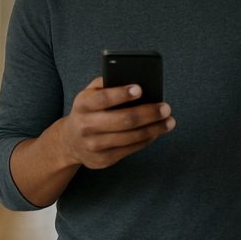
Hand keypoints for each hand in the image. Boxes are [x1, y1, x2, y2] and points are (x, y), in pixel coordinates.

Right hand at [59, 77, 174, 169]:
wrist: (71, 141)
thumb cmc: (89, 109)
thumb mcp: (91, 93)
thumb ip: (108, 83)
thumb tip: (137, 79)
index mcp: (82, 104)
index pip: (102, 99)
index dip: (122, 94)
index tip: (140, 88)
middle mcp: (86, 126)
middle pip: (123, 120)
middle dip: (149, 113)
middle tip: (166, 107)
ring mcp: (94, 145)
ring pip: (132, 137)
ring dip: (155, 128)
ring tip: (169, 121)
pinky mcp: (104, 159)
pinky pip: (132, 148)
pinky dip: (147, 138)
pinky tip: (157, 131)